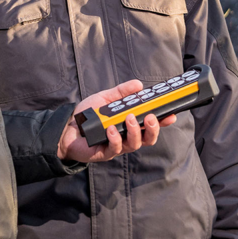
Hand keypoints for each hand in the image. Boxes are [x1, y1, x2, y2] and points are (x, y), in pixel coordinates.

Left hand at [58, 80, 174, 163]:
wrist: (66, 128)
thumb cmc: (88, 114)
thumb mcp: (106, 98)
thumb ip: (121, 93)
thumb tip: (139, 85)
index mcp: (130, 124)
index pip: (151, 124)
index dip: (163, 121)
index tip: (171, 114)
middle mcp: (127, 137)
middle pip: (148, 138)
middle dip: (153, 129)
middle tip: (152, 118)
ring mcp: (117, 146)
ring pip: (134, 144)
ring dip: (135, 131)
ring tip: (129, 118)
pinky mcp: (105, 153)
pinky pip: (116, 148)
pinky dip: (116, 138)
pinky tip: (111, 129)